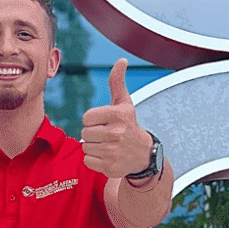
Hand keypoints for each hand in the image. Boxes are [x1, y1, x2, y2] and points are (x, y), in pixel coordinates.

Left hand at [80, 59, 151, 178]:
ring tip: (107, 145)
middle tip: (106, 135)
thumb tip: (121, 61)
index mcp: (117, 115)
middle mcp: (116, 133)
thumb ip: (117, 82)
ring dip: (93, 146)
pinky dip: (94, 160)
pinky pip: (88, 161)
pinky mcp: (110, 167)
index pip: (86, 118)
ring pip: (85, 147)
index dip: (93, 120)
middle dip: (93, 134)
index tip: (104, 122)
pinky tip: (107, 156)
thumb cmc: (129, 125)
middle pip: (84, 133)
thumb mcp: (124, 103)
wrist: (143, 154)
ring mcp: (113, 151)